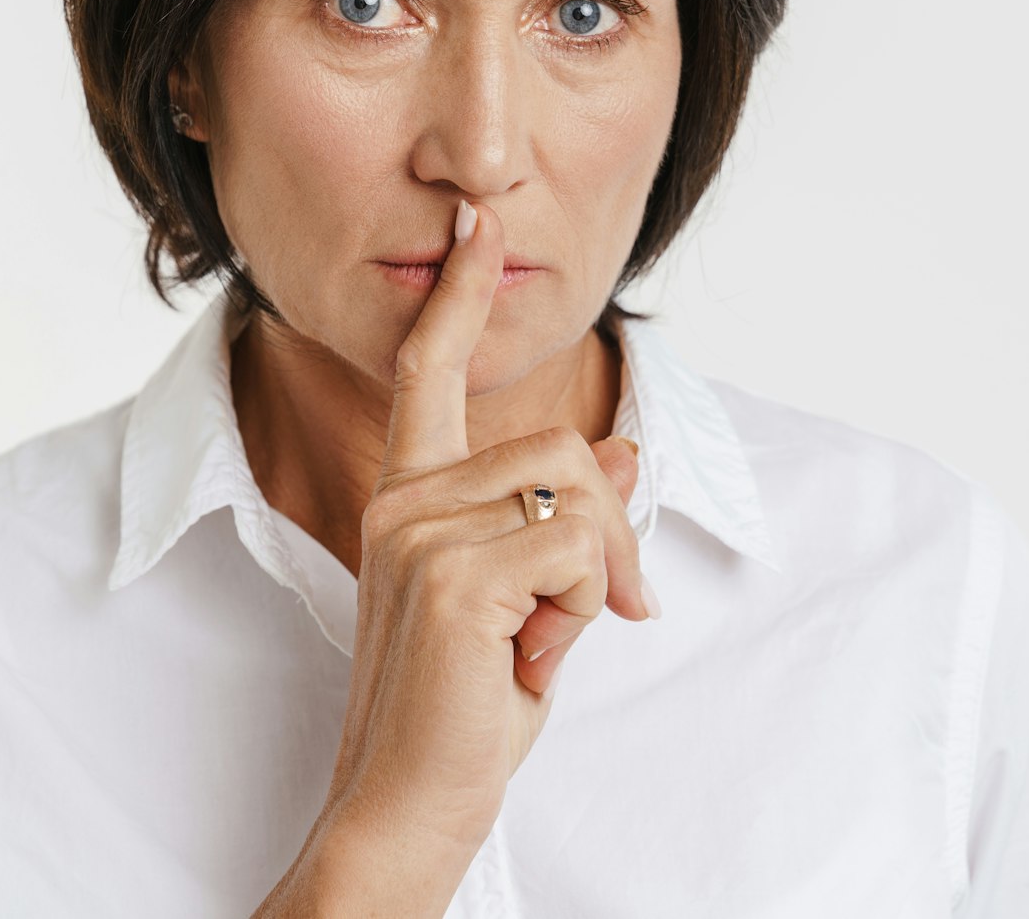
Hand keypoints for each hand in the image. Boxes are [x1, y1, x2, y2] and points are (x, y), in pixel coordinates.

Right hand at [313, 197, 655, 893]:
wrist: (408, 803)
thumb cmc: (460, 708)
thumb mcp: (527, 602)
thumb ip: (562, 522)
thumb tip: (627, 452)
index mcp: (408, 497)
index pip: (428, 373)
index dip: (458, 300)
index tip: (474, 224)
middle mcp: (401, 500)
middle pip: (563, 447)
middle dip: (614, 533)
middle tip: (600, 614)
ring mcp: (416, 532)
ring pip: (580, 493)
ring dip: (596, 579)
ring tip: (541, 643)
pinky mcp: (450, 575)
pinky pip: (578, 548)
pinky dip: (585, 611)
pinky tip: (529, 661)